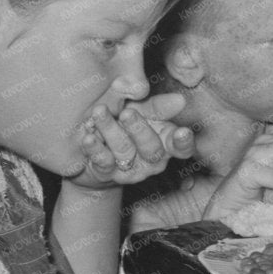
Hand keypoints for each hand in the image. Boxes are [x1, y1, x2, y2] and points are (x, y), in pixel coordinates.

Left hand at [69, 94, 192, 189]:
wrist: (91, 148)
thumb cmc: (121, 124)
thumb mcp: (140, 110)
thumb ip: (156, 105)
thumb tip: (180, 99)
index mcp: (164, 143)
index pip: (181, 148)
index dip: (184, 142)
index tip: (182, 132)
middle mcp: (151, 160)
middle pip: (152, 149)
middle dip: (139, 129)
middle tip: (126, 112)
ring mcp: (130, 170)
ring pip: (124, 152)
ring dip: (111, 130)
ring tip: (99, 111)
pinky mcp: (106, 174)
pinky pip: (102, 162)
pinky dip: (95, 149)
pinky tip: (88, 137)